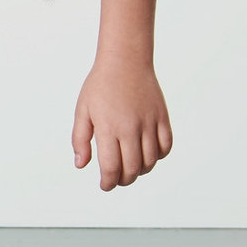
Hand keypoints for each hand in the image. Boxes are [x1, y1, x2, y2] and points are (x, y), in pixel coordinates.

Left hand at [72, 53, 172, 190]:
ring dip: (140, 171)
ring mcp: (149, 123)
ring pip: (150, 161)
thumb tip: (82, 165)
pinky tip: (147, 155)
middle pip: (132, 169)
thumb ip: (80, 139)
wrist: (125, 61)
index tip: (105, 185)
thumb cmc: (100, 86)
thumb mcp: (83, 111)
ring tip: (131, 169)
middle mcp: (131, 128)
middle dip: (123, 181)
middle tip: (117, 180)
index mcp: (109, 127)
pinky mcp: (162, 117)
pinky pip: (166, 146)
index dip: (108, 182)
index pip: (111, 167)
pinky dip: (158, 157)